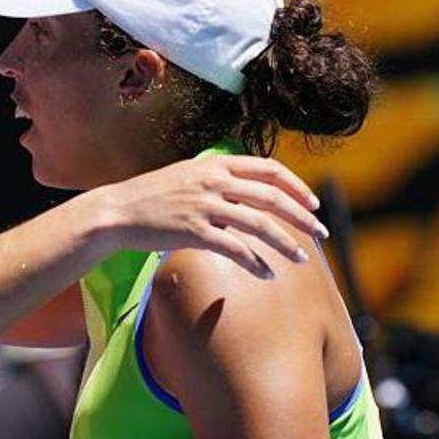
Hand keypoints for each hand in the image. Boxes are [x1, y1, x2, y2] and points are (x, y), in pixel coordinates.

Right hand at [101, 155, 328, 278]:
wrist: (117, 211)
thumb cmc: (151, 196)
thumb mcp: (187, 174)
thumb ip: (217, 178)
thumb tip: (247, 190)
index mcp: (215, 165)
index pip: (269, 169)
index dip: (297, 186)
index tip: (313, 204)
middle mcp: (213, 181)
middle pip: (271, 197)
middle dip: (302, 217)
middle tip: (320, 233)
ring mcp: (204, 206)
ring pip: (259, 224)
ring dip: (286, 243)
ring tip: (301, 259)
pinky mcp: (194, 231)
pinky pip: (235, 249)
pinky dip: (256, 263)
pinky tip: (266, 274)